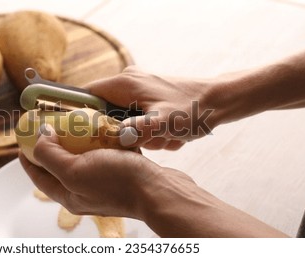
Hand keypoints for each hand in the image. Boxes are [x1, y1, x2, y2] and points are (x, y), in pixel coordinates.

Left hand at [20, 124, 286, 236]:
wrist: (160, 191)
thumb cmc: (119, 182)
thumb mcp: (75, 169)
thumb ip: (51, 155)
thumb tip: (39, 138)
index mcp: (68, 194)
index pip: (38, 175)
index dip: (27, 155)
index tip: (23, 136)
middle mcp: (82, 191)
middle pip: (58, 165)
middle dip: (51, 145)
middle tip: (48, 124)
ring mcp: (101, 184)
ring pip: (81, 159)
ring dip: (76, 141)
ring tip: (73, 123)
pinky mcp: (119, 174)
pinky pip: (102, 156)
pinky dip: (97, 142)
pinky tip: (100, 128)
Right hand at [85, 66, 217, 149]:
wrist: (221, 101)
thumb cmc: (194, 109)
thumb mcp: (163, 124)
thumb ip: (137, 131)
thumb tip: (115, 138)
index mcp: (125, 83)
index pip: (87, 95)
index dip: (83, 115)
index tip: (89, 136)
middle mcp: (129, 82)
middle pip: (107, 113)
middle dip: (124, 132)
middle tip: (146, 140)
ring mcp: (141, 89)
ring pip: (126, 119)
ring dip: (143, 135)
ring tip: (164, 137)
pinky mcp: (151, 97)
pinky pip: (141, 119)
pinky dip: (153, 131)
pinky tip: (170, 134)